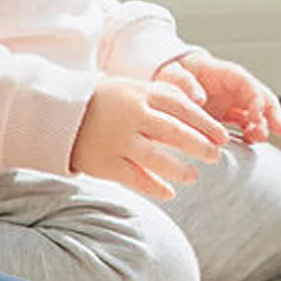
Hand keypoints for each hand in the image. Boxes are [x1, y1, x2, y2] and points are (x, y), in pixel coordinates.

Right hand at [71, 75, 228, 200]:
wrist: (58, 113)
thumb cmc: (106, 100)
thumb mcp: (133, 88)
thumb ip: (163, 97)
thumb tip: (201, 109)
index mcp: (141, 94)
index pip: (183, 108)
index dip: (206, 122)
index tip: (223, 134)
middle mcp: (132, 117)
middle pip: (175, 132)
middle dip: (200, 146)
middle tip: (217, 155)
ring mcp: (118, 141)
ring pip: (157, 158)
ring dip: (180, 169)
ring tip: (194, 176)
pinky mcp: (105, 163)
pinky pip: (135, 178)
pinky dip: (154, 187)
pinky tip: (170, 192)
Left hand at [156, 48, 280, 144]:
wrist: (170, 79)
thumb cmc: (175, 72)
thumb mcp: (174, 73)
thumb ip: (185, 83)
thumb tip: (199, 99)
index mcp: (227, 74)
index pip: (249, 84)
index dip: (257, 100)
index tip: (256, 117)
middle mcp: (235, 88)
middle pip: (263, 97)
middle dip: (273, 113)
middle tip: (277, 130)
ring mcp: (234, 102)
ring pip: (259, 112)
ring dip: (264, 125)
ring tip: (259, 139)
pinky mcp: (228, 116)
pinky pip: (247, 124)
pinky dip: (251, 133)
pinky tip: (250, 142)